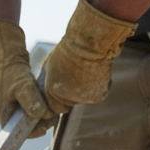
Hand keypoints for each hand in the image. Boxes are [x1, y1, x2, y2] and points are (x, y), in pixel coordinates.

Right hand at [0, 20, 54, 137]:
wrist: (2, 58)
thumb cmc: (11, 72)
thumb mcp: (23, 84)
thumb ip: (31, 100)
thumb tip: (42, 115)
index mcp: (1, 114)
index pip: (17, 133)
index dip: (33, 132)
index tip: (47, 126)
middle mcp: (0, 115)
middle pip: (20, 127)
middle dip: (37, 124)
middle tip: (53, 118)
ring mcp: (3, 109)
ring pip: (22, 119)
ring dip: (36, 116)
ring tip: (49, 110)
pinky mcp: (8, 103)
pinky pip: (21, 111)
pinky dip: (32, 109)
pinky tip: (42, 104)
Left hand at [42, 0, 137, 115]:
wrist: (91, 42)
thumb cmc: (71, 47)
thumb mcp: (53, 64)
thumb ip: (51, 79)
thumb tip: (50, 87)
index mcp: (52, 90)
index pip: (52, 107)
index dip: (57, 101)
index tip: (62, 95)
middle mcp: (65, 98)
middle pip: (67, 106)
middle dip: (69, 97)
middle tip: (76, 82)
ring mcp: (81, 99)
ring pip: (82, 100)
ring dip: (84, 91)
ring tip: (87, 71)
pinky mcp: (97, 97)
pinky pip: (97, 94)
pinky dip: (99, 86)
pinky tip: (98, 72)